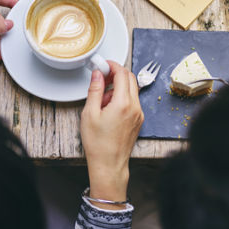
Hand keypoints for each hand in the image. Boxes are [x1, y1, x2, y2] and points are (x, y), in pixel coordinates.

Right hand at [80, 61, 143, 209]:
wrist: (109, 164)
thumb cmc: (98, 144)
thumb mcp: (90, 114)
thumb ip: (95, 90)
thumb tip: (98, 74)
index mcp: (123, 104)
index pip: (122, 74)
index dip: (112, 65)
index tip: (103, 64)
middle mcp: (135, 107)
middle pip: (130, 79)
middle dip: (116, 74)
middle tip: (102, 78)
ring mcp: (139, 114)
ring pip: (132, 90)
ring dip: (118, 87)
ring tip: (102, 100)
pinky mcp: (138, 120)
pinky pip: (132, 101)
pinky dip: (121, 98)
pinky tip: (109, 109)